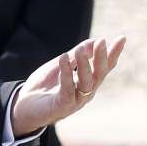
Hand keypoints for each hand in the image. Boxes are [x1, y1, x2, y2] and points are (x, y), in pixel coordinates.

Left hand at [11, 36, 126, 136]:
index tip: (122, 38)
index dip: (113, 53)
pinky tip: (64, 58)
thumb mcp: (60, 66)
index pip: (104, 67)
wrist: (24, 107)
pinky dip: (66, 73)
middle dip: (101, 57)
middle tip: (102, 41)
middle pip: (99, 74)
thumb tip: (94, 42)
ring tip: (81, 48)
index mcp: (87, 82)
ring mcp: (75, 101)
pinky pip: (67, 89)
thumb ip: (76, 56)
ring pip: (86, 82)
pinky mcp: (62, 106)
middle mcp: (86, 92)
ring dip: (85, 64)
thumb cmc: (44, 86)